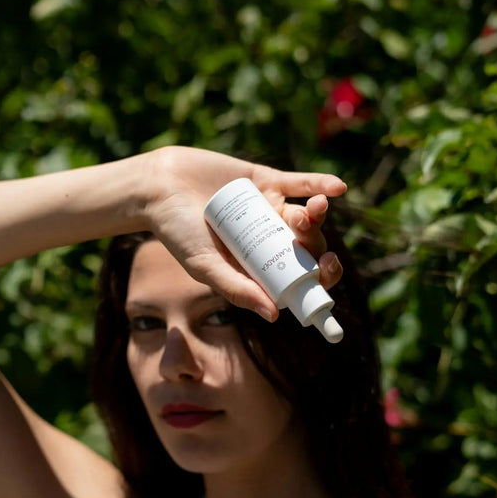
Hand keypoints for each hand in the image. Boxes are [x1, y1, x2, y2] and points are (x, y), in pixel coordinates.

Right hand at [144, 147, 345, 320]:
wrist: (159, 189)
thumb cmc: (178, 234)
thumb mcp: (205, 267)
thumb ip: (237, 290)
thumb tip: (274, 316)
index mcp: (259, 267)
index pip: (296, 280)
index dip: (316, 283)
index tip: (324, 282)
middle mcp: (270, 240)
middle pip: (307, 250)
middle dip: (318, 251)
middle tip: (317, 252)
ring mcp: (271, 210)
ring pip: (307, 217)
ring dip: (318, 217)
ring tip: (313, 213)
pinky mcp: (267, 181)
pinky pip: (300, 184)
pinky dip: (320, 184)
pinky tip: (337, 188)